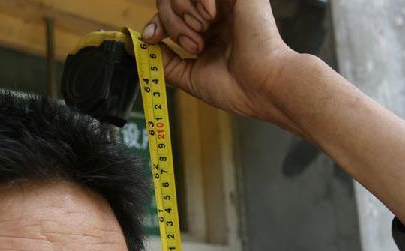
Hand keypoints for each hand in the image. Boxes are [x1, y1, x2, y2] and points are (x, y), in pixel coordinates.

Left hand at [142, 0, 299, 129]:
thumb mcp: (190, 76)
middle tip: (192, 45)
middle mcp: (216, 14)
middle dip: (171, 22)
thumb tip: (141, 47)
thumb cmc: (236, 87)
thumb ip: (165, 61)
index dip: (157, 23)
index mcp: (207, 32)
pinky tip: (211, 16)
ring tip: (203, 35)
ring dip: (183, 13)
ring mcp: (225, 2)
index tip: (152, 38)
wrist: (262, 87)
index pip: (171, 14)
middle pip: (171, 0)